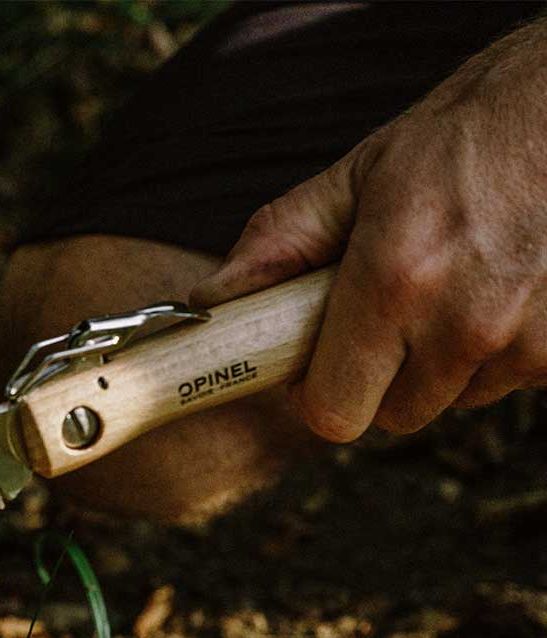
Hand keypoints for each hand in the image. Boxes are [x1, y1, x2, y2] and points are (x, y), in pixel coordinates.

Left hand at [190, 19, 546, 441]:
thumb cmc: (469, 134)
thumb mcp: (360, 175)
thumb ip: (280, 243)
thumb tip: (209, 300)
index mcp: (393, 282)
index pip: (334, 413)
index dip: (320, 397)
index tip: (320, 370)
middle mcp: (462, 324)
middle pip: (396, 415)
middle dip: (383, 379)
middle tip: (392, 316)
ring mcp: (527, 342)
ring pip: (456, 398)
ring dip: (446, 362)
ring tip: (458, 286)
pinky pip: (511, 379)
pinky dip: (500, 349)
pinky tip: (504, 288)